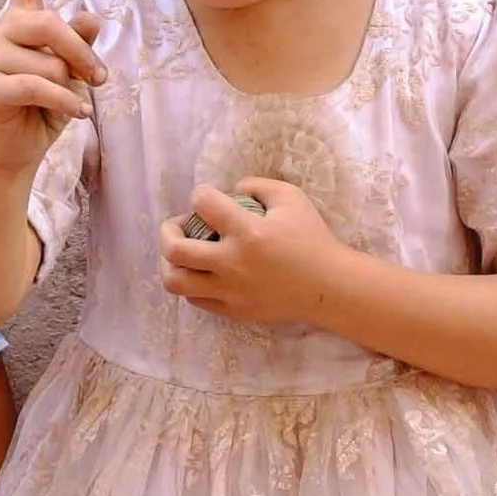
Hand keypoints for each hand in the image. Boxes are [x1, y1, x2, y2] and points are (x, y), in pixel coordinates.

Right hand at [0, 0, 104, 173]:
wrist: (15, 146)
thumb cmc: (45, 104)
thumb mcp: (71, 72)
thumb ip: (80, 44)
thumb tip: (91, 17)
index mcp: (25, 17)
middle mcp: (6, 29)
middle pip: (51, 25)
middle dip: (81, 54)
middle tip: (101, 78)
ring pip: (51, 64)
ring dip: (71, 87)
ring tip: (71, 102)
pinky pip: (40, 87)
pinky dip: (66, 102)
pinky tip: (76, 113)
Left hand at [159, 176, 350, 326]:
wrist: (328, 287)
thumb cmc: (312, 238)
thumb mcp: (291, 197)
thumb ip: (256, 185)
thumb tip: (229, 190)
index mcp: (248, 232)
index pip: (202, 204)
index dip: (199, 195)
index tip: (206, 198)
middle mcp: (233, 263)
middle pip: (174, 250)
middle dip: (168, 230)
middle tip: (179, 226)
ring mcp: (230, 291)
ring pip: (176, 282)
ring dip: (171, 263)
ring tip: (182, 254)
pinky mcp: (234, 310)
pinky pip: (196, 299)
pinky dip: (192, 283)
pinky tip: (203, 272)